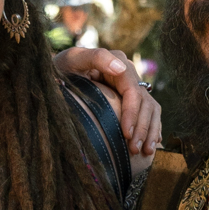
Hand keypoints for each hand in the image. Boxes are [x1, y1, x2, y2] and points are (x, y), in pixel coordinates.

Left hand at [59, 44, 161, 158]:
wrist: (56, 75)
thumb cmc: (62, 69)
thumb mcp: (73, 60)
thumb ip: (96, 58)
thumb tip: (120, 68)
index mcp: (118, 61)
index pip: (132, 91)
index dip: (132, 113)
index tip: (126, 134)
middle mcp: (128, 73)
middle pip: (145, 102)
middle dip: (142, 128)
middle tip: (135, 150)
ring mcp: (131, 85)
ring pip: (151, 109)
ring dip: (150, 131)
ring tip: (146, 152)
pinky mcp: (131, 98)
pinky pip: (149, 113)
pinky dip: (152, 129)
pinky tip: (149, 145)